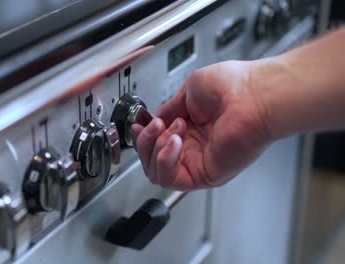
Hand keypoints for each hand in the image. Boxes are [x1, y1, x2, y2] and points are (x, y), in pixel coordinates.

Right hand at [131, 61, 272, 189]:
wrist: (255, 94)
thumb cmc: (234, 86)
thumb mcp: (189, 90)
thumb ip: (168, 108)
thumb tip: (152, 118)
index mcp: (192, 128)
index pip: (156, 143)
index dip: (143, 136)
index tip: (137, 125)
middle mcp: (195, 148)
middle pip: (152, 159)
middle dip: (146, 140)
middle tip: (157, 124)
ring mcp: (199, 162)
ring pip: (156, 172)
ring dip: (155, 148)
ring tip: (173, 129)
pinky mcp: (204, 174)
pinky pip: (169, 178)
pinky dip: (164, 159)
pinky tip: (174, 141)